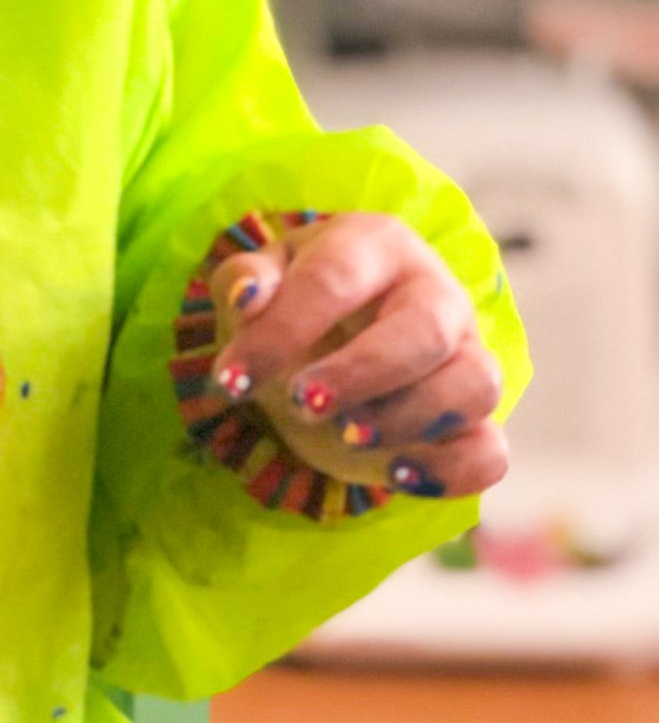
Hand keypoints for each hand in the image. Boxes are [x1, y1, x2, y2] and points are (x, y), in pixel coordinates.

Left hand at [207, 211, 507, 501]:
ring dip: (410, 419)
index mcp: (376, 246)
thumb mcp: (263, 279)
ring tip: (349, 439)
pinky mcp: (475, 419)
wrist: (341, 336)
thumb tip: (245, 295)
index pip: (335, 279)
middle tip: (303, 403)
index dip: (281, 331)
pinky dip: (451, 470)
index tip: (232, 379)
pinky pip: (489, 450)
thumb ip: (245, 279)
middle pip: (424, 330)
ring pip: (474, 385)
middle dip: (361, 373)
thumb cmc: (298, 301)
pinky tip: (397, 476)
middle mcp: (436, 294)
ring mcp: (467, 355)